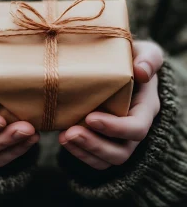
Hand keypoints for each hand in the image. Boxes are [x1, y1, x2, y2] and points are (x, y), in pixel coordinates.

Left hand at [59, 40, 162, 169]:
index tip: (90, 118)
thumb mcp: (144, 53)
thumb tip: (141, 71)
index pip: (137, 128)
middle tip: (70, 133)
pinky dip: (80, 152)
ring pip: (107, 158)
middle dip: (95, 145)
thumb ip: (148, 58)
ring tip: (63, 137)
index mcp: (145, 108)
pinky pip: (96, 157)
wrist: (121, 69)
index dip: (115, 128)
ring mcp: (119, 137)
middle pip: (121, 151)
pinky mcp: (105, 138)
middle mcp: (134, 126)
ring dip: (85, 151)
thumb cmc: (131, 60)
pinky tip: (64, 139)